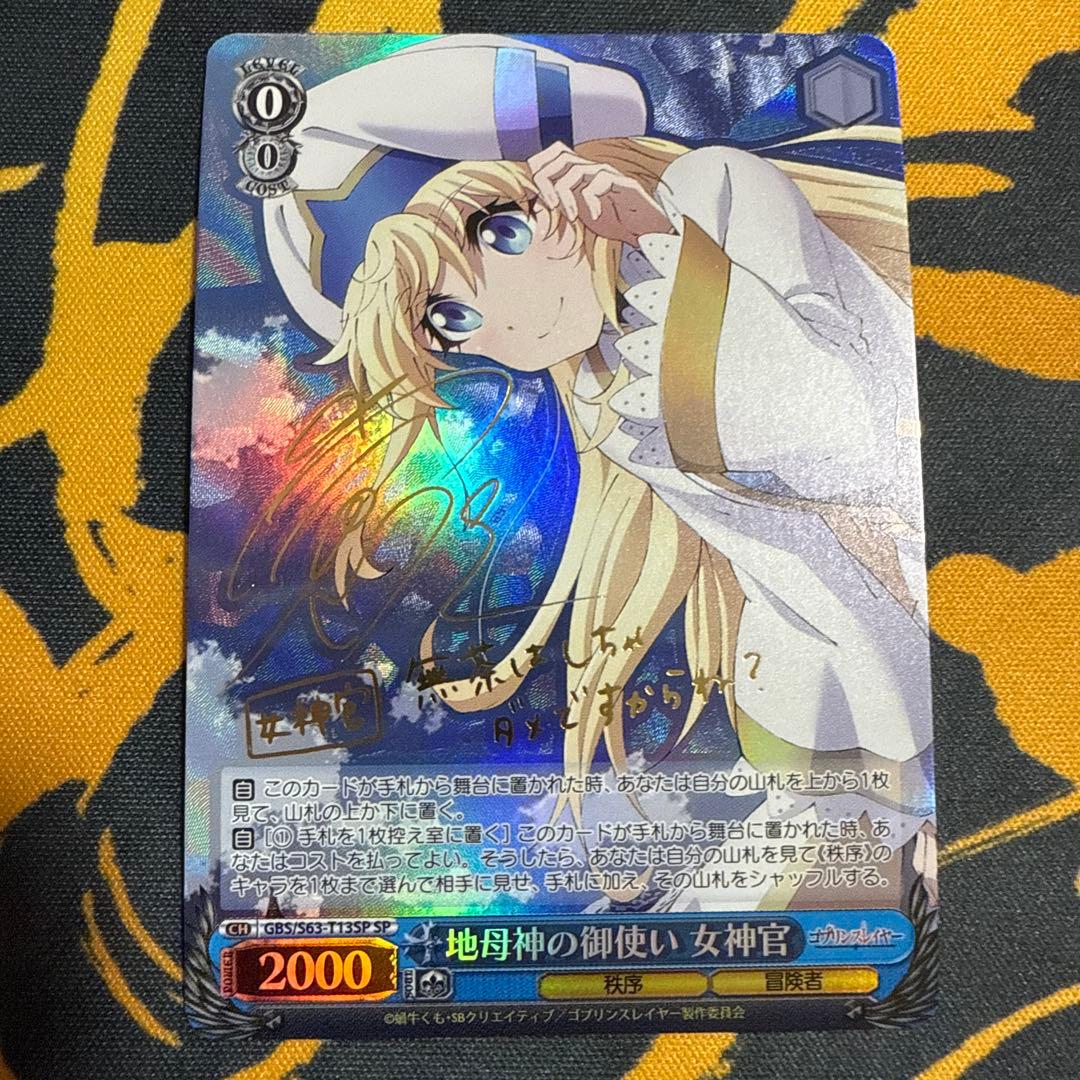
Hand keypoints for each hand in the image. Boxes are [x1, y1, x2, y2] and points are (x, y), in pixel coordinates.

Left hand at [528, 142, 671, 246]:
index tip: (539, 197)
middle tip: (551, 206)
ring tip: (572, 216)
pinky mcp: (625, 184)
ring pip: (575, 169)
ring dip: (567, 195)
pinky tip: (595, 217)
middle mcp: (593, 169)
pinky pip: (600, 181)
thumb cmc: (615, 222)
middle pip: (560, 155)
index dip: (540, 168)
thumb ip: (560, 207)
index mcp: (581, 173)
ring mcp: (609, 174)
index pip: (554, 154)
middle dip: (547, 180)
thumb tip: (534, 204)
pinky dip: (591, 201)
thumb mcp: (581, 215)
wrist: (648, 232)